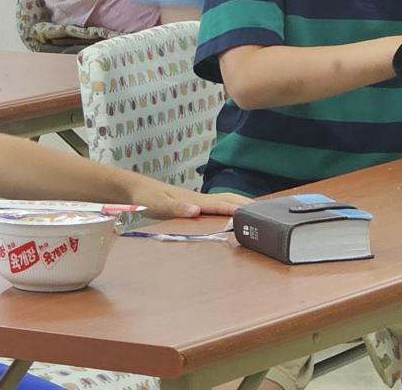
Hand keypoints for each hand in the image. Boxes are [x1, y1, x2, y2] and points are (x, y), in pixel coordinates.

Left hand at [125, 175, 248, 218]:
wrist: (134, 188)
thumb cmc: (145, 196)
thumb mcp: (157, 204)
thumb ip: (175, 208)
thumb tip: (196, 210)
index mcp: (193, 199)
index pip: (219, 204)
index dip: (236, 209)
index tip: (253, 213)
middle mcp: (198, 198)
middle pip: (228, 198)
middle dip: (246, 204)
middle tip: (267, 212)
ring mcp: (197, 200)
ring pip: (224, 199)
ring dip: (241, 203)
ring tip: (258, 211)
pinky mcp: (193, 203)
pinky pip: (217, 205)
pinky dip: (230, 206)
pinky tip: (234, 212)